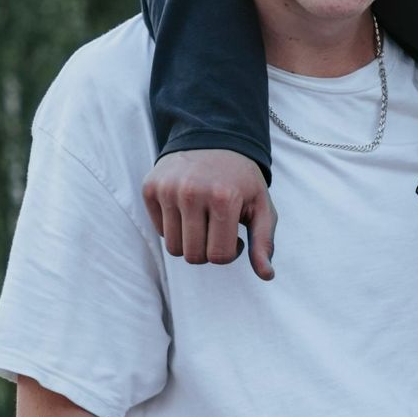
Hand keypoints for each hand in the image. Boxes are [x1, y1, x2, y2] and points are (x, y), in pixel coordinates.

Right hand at [143, 151, 276, 279]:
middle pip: (193, 256)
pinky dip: (174, 228)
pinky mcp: (150, 188)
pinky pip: (160, 231)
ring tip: (203, 222)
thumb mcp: (261, 207)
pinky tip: (187, 211)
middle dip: (208, 251)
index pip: (218, 256)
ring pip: (173, 248)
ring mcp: (167, 189)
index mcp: (223, 198)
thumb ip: (264, 242)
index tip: (236, 236)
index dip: (230, 253)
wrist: (213, 141)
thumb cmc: (241, 181)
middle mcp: (192, 192)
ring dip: (190, 242)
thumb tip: (267, 276)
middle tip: (217, 230)